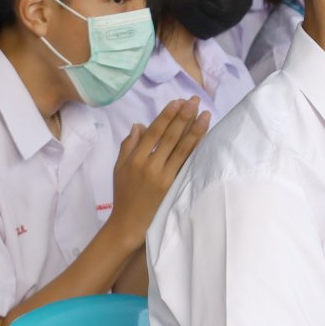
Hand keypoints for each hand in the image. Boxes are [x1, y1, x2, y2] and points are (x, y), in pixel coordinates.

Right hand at [108, 99, 207, 236]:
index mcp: (135, 159)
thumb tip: (140, 124)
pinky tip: (204, 140)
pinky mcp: (174, 188)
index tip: (178, 102)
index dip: (167, 116)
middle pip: (170, 137)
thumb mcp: (119, 168)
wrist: (129, 224)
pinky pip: (187, 166)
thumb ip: (128, 145)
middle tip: (194, 101)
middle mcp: (150, 166)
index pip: (154, 132)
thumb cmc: (124, 195)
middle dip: (183, 117)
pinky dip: (196, 151)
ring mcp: (164, 178)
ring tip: (205, 115)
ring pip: (182, 149)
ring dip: (195, 131)